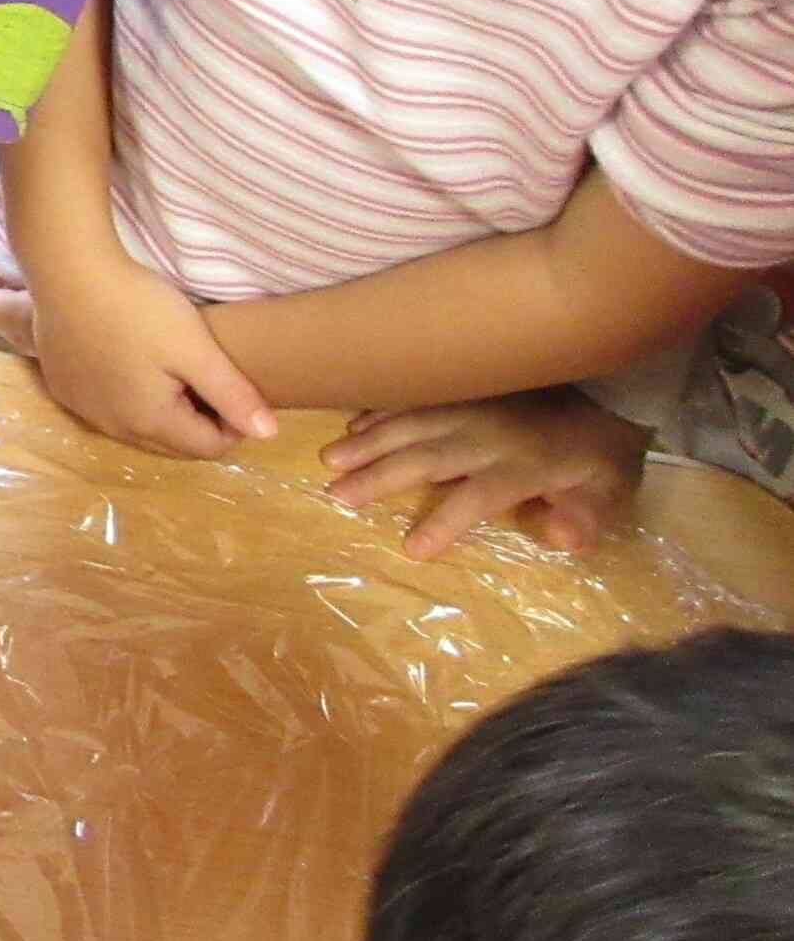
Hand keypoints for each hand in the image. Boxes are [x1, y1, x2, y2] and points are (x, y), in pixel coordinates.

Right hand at [18, 249, 276, 457]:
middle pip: (172, 444)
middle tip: (204, 377)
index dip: (233, 423)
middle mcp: (115, 428)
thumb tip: (269, 434)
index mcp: (152, 422)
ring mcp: (84, 411)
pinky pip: (105, 411)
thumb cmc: (138, 309)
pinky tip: (124, 362)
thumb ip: (233, 394)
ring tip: (167, 369)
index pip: (209, 447)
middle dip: (197, 422)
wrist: (68, 274)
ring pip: (136, 430)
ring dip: (161, 413)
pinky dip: (124, 399)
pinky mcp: (62, 390)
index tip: (232, 384)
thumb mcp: (196, 348)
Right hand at [322, 389, 646, 558]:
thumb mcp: (609, 494)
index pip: (479, 495)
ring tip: (330, 459)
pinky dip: (380, 410)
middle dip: (380, 475)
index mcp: (525, 464)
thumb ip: (585, 517)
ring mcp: (472, 406)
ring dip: (369, 441)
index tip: (411, 550)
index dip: (446, 521)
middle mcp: (490, 434)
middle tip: (336, 494)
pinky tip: (352, 424)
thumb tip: (560, 538)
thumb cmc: (599, 457)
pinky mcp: (463, 390)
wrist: (609, 390)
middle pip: (428, 455)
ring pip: (412, 422)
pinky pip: (415, 397)